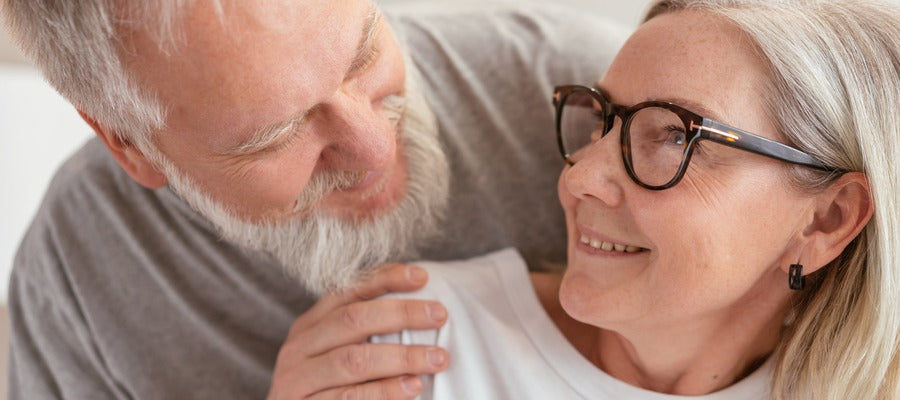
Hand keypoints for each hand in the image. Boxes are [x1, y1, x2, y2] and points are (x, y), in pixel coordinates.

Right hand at [267, 263, 449, 399]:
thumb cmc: (326, 389)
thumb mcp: (334, 353)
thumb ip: (362, 332)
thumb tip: (419, 307)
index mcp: (309, 325)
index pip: (348, 291)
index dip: (385, 279)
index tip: (422, 276)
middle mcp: (300, 347)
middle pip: (353, 320)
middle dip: (401, 314)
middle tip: (439, 314)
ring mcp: (298, 380)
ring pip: (354, 359)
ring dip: (402, 357)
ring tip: (437, 357)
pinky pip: (350, 397)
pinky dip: (385, 391)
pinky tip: (412, 387)